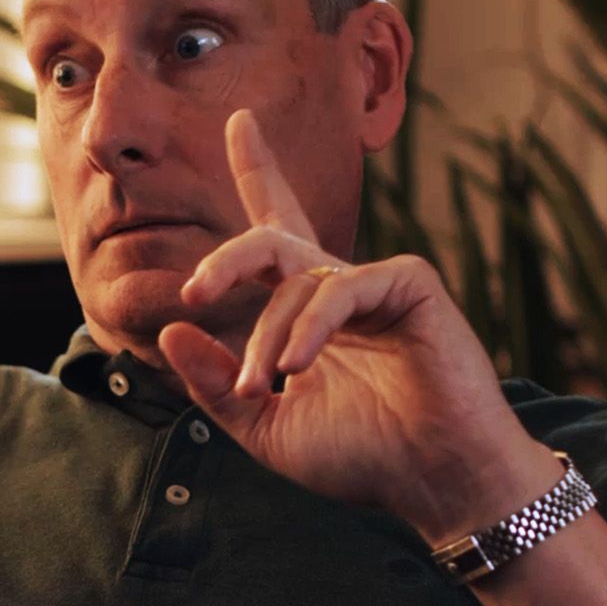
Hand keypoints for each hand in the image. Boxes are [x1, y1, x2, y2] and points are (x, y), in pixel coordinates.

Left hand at [159, 110, 560, 543]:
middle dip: (224, 262)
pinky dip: (310, 327)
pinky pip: (341, 288)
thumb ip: (214, 384)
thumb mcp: (265, 426)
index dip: (256, 171)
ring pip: (295, 279)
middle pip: (269, 238)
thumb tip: (170, 330)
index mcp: (305, 310)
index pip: (272, 231)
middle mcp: (337, 287)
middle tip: (196, 294)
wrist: (436, 485)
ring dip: (268, 337)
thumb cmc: (362, 458)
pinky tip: (300, 368)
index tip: (238, 120)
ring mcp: (376, 282)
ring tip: (265, 386)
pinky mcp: (411, 284)